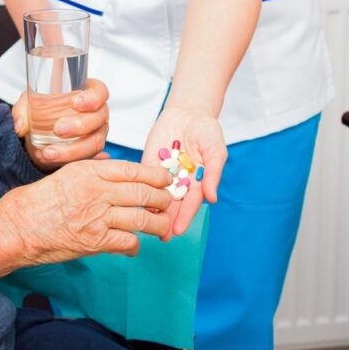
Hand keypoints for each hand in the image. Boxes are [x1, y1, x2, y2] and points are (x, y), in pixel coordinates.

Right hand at [0, 160, 172, 265]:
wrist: (17, 228)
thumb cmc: (34, 202)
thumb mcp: (62, 173)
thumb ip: (89, 168)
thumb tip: (109, 162)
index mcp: (88, 172)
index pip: (131, 170)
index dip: (153, 175)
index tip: (164, 179)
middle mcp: (96, 191)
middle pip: (143, 193)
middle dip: (162, 199)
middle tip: (168, 202)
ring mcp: (97, 217)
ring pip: (141, 219)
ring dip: (157, 224)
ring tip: (162, 226)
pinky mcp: (95, 242)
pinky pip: (127, 242)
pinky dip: (135, 246)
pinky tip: (134, 246)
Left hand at [13, 78, 109, 170]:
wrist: (38, 134)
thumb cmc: (42, 110)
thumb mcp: (29, 104)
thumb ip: (22, 111)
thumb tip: (20, 126)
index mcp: (87, 95)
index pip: (99, 92)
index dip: (92, 98)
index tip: (75, 103)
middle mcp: (97, 115)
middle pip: (98, 119)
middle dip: (79, 125)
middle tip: (58, 129)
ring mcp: (96, 135)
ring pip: (94, 143)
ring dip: (72, 149)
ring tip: (48, 152)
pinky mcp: (89, 153)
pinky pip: (85, 159)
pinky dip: (67, 161)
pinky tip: (49, 158)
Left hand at [142, 105, 226, 236]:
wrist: (189, 112)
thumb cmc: (207, 132)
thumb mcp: (215, 151)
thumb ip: (213, 174)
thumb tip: (212, 199)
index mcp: (196, 183)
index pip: (189, 204)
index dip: (183, 217)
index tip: (176, 231)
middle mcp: (179, 182)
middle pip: (172, 205)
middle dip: (166, 221)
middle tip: (160, 237)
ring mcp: (163, 174)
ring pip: (155, 196)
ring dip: (151, 210)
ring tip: (145, 225)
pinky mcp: (149, 163)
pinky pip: (143, 178)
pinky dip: (139, 190)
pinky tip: (133, 201)